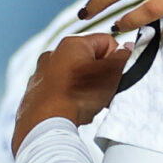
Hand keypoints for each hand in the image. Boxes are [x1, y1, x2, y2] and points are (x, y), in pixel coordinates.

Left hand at [12, 34, 131, 154]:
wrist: (46, 121)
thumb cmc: (77, 95)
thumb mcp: (111, 73)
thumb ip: (123, 57)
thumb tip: (128, 48)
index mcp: (72, 43)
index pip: (106, 41)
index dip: (116, 58)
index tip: (117, 75)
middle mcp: (53, 54)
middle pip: (88, 60)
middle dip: (101, 76)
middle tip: (107, 93)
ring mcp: (41, 73)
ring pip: (73, 77)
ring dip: (85, 88)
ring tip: (90, 105)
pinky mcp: (35, 92)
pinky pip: (59, 91)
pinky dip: (69, 99)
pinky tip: (74, 110)